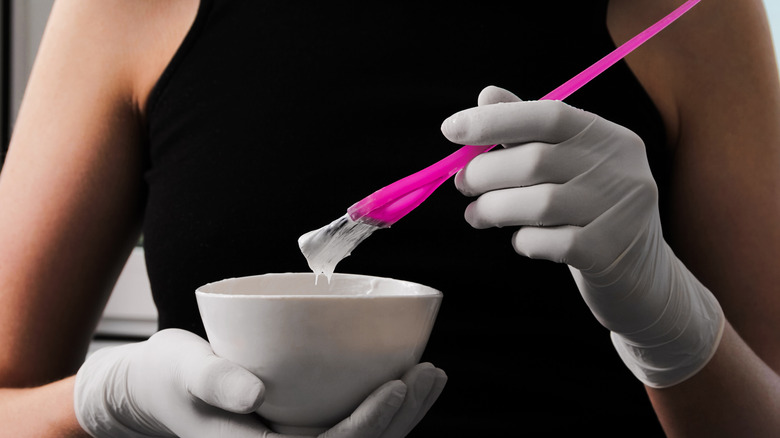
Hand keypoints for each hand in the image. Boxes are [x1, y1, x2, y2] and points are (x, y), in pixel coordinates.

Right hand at [74, 329, 445, 437]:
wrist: (157, 389)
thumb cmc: (168, 377)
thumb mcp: (184, 371)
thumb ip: (215, 382)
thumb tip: (253, 395)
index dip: (368, 425)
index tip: (396, 384)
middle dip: (400, 418)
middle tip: (429, 373)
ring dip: (402, 415)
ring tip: (431, 376)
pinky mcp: (300, 429)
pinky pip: (348, 425)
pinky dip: (383, 408)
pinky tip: (403, 381)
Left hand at [441, 86, 723, 387]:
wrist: (641, 278)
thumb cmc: (591, 212)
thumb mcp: (570, 166)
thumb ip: (529, 131)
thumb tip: (487, 95)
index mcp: (610, 138)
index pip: (549, 115)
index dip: (496, 120)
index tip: (450, 130)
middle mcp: (621, 169)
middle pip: (536, 161)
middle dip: (484, 172)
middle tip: (462, 185)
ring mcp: (619, 211)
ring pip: (537, 204)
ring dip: (494, 209)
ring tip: (476, 216)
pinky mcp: (608, 252)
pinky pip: (546, 242)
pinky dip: (523, 241)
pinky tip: (522, 241)